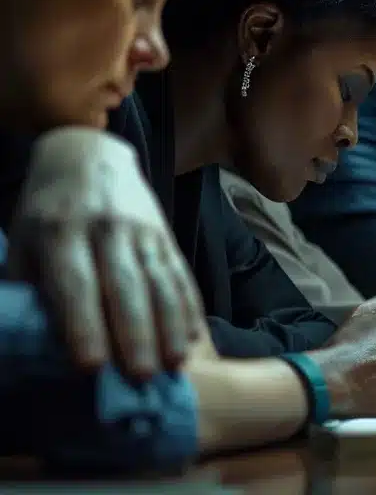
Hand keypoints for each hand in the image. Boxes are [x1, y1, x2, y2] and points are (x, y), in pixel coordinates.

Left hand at [8, 128, 205, 377]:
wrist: (87, 158)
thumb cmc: (45, 214)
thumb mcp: (22, 243)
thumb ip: (27, 289)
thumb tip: (30, 343)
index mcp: (59, 233)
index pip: (75, 285)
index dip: (83, 326)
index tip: (90, 366)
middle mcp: (105, 230)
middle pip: (125, 287)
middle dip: (135, 334)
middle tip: (141, 376)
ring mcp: (142, 231)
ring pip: (160, 282)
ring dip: (170, 326)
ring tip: (176, 363)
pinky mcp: (165, 234)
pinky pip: (181, 274)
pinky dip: (190, 306)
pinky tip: (195, 336)